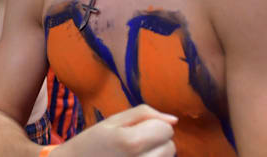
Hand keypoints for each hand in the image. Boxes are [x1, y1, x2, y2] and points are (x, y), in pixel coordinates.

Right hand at [57, 104, 176, 156]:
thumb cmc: (92, 142)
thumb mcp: (112, 121)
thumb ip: (144, 114)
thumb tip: (173, 120)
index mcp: (131, 142)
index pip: (166, 128)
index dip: (153, 125)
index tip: (136, 129)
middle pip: (170, 146)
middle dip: (156, 141)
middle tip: (134, 142)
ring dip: (156, 154)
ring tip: (134, 154)